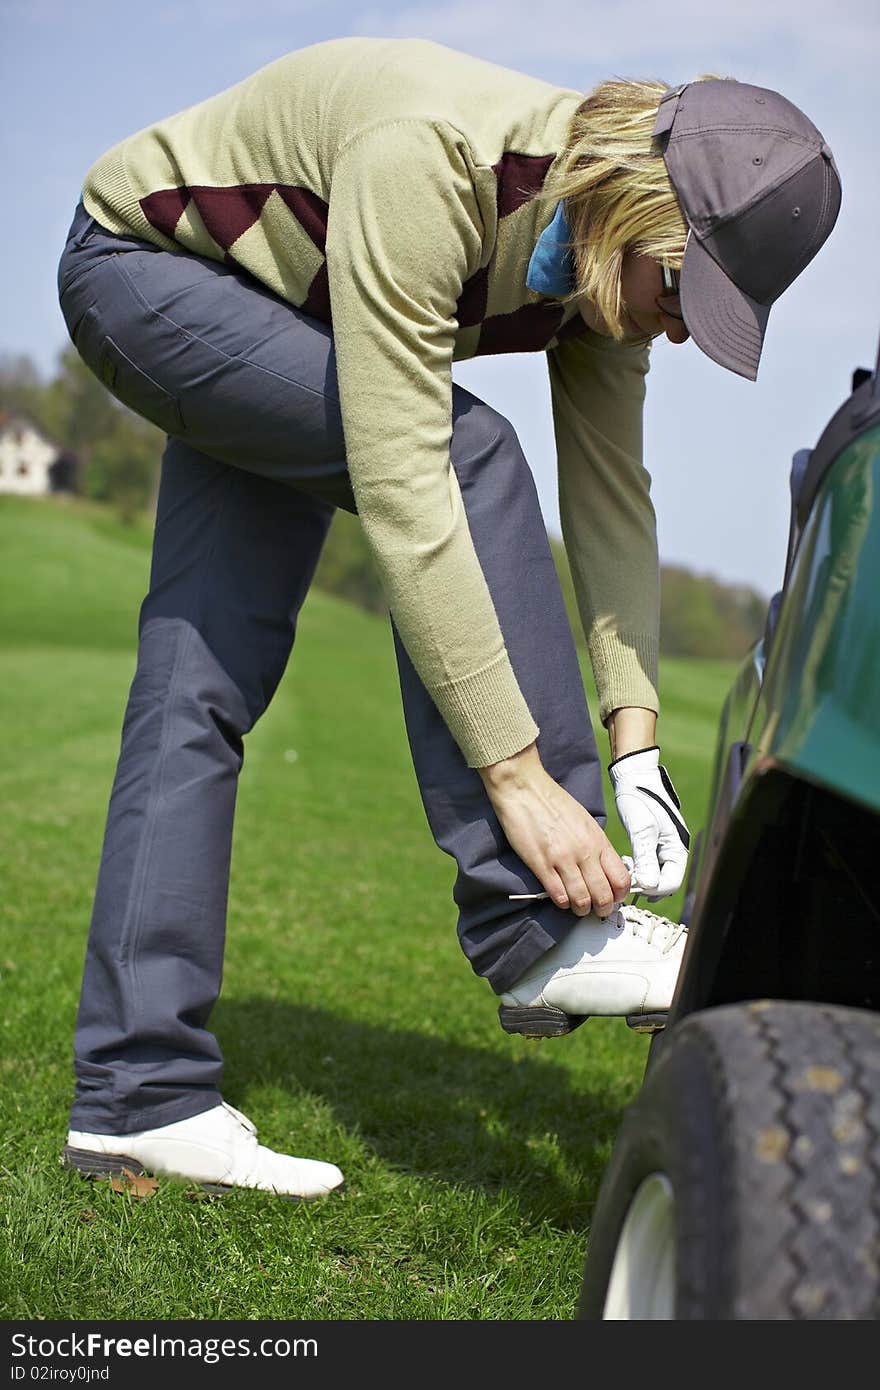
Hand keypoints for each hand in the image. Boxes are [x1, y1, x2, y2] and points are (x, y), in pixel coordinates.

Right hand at [477, 742, 631, 917]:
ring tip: (577, 907)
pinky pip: (557, 894)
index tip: (613, 898)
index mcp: (598, 840)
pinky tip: (560, 898)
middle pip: (603, 895)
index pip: (621, 879)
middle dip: (601, 909)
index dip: (619, 895)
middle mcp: (584, 852)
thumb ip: (596, 845)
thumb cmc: (553, 802)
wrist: (524, 788)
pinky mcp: (540, 863)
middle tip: (596, 911)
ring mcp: (562, 859)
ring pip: (581, 900)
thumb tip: (604, 869)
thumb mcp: (585, 821)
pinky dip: (561, 902)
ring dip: (580, 909)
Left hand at [608, 746, 689, 898]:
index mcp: (677, 846)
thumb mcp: (642, 829)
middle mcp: (674, 848)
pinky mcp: (653, 842)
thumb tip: (648, 885)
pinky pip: (649, 864)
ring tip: (626, 870)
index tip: (634, 887)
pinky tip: (626, 863)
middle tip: (627, 880)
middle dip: (647, 885)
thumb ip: (646, 858)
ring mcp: (664, 846)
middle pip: (665, 880)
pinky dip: (639, 868)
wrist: (633, 775)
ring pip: (655, 874)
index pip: (672, 882)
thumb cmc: (639, 797)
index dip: (653, 889)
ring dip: (641, 877)